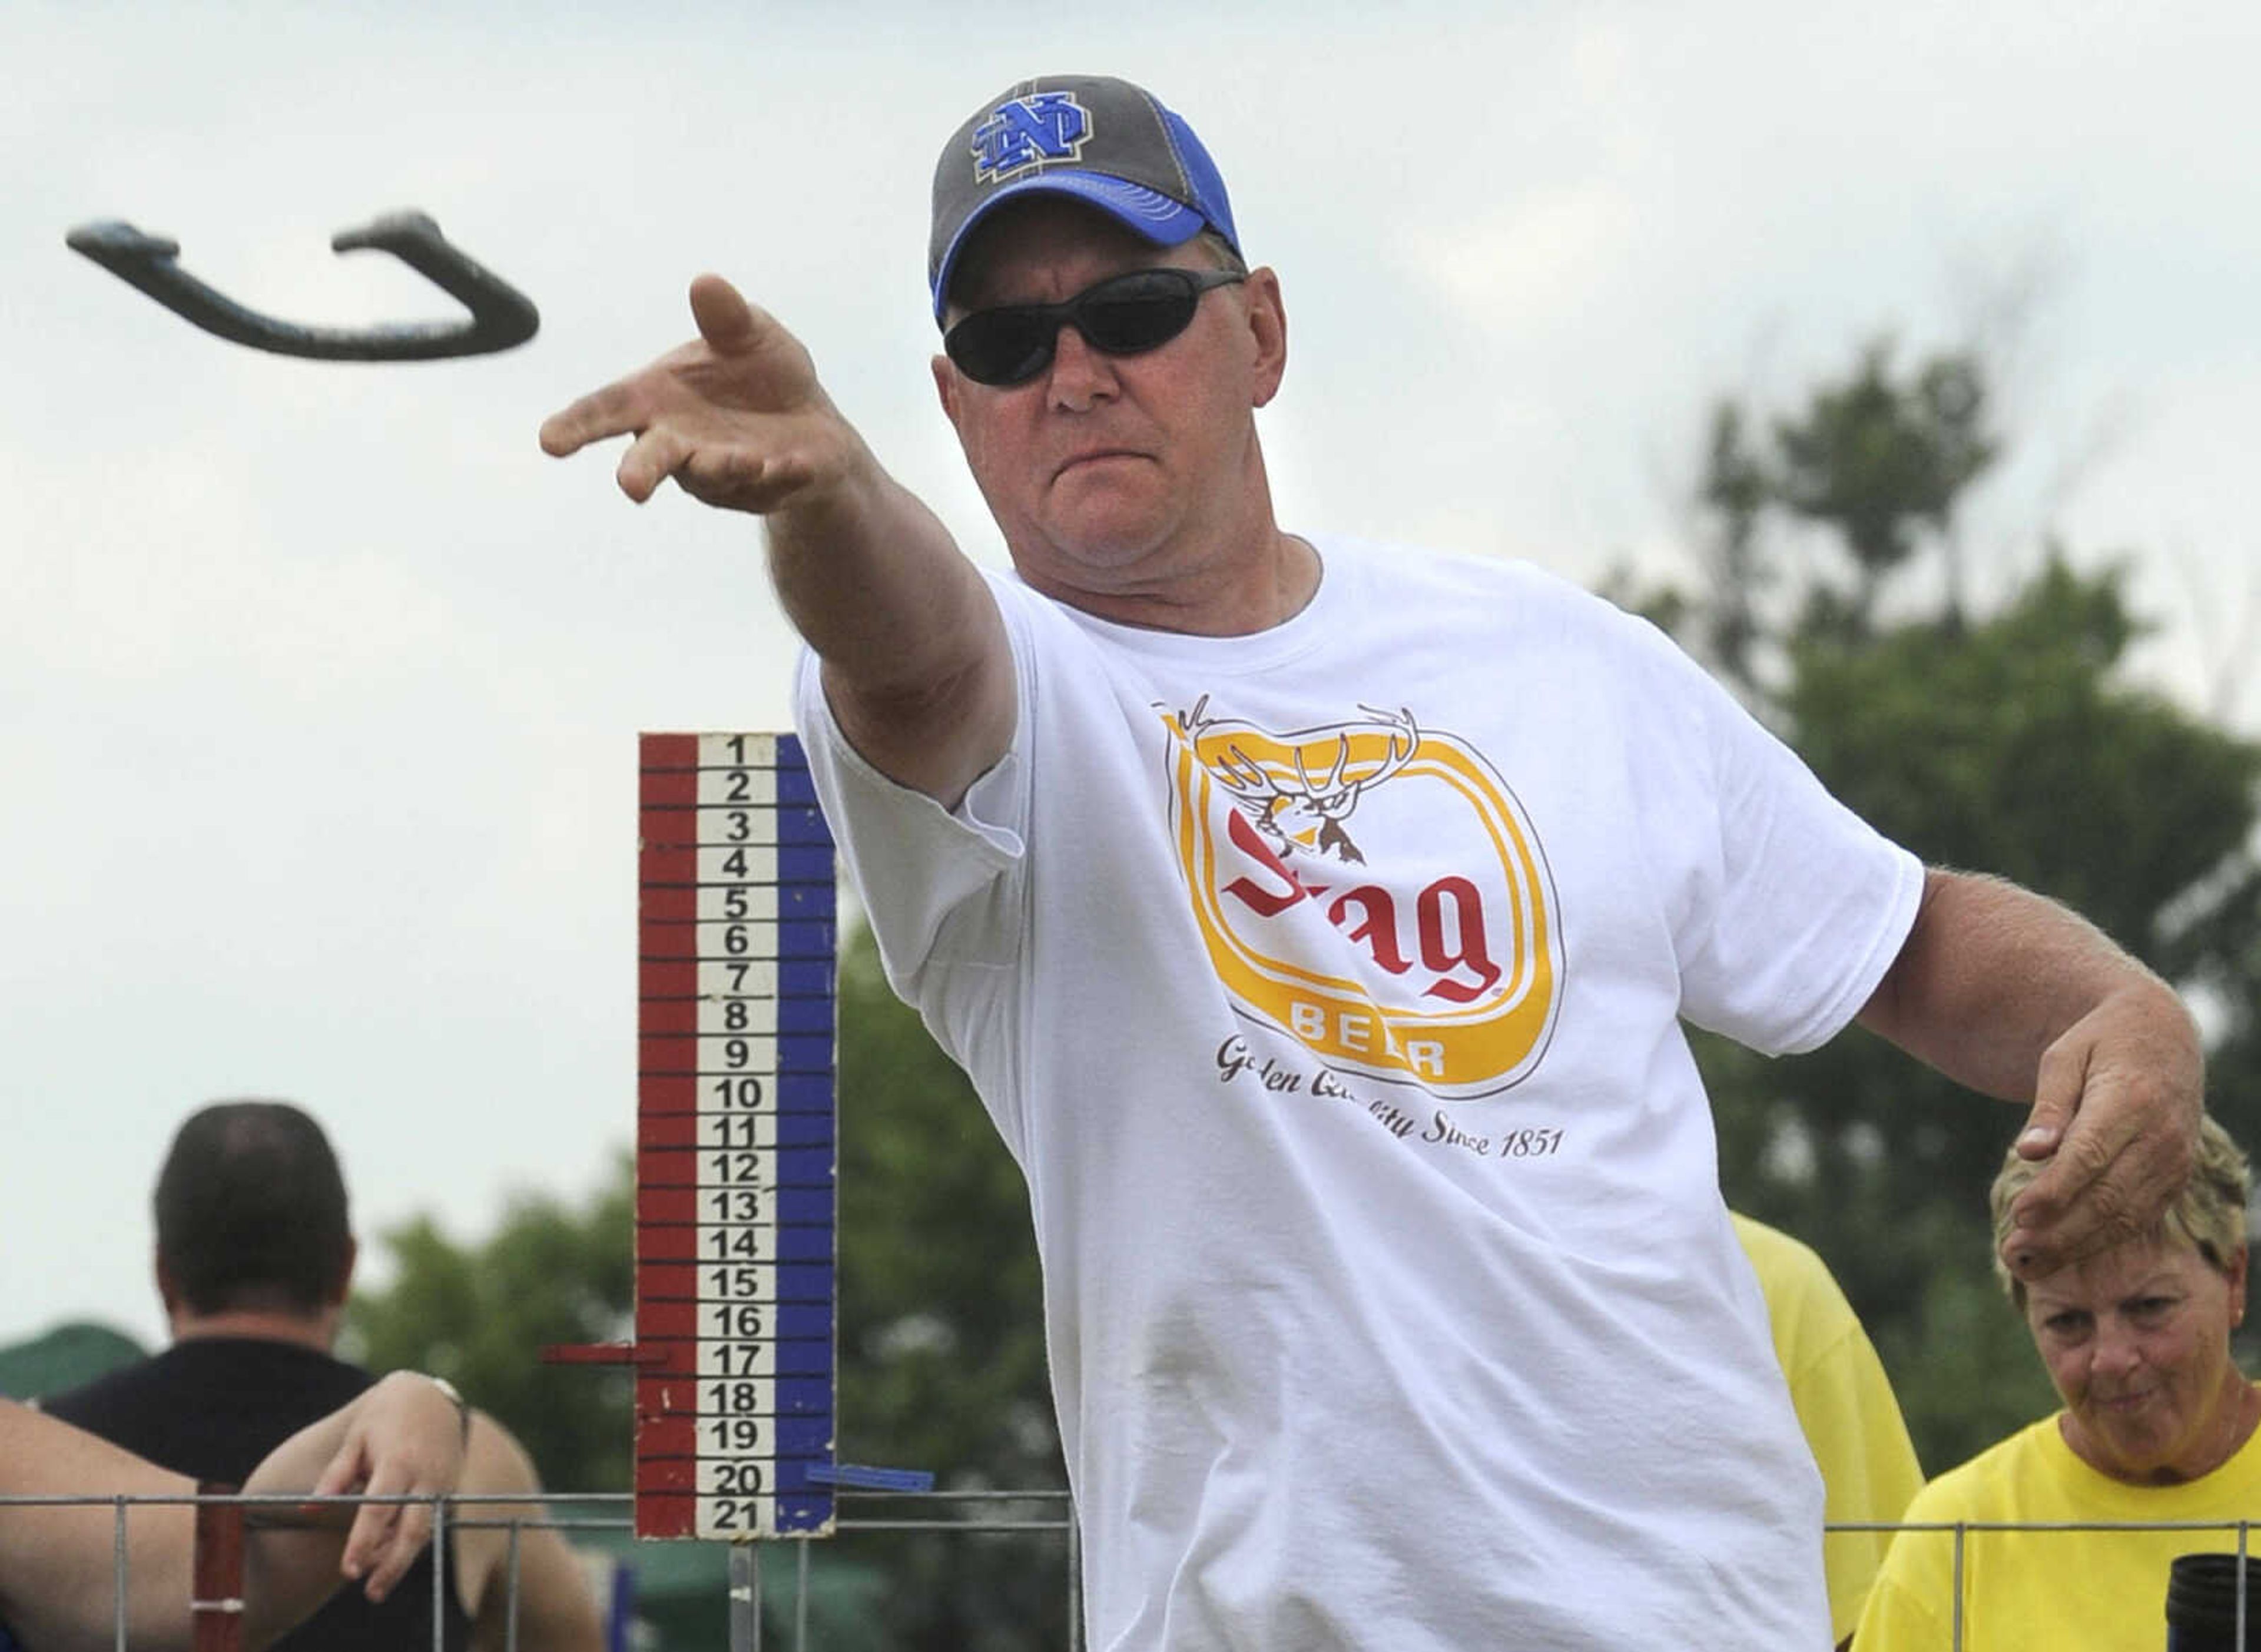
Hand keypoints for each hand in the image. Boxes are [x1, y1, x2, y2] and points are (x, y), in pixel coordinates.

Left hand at [316, 1372, 469, 1601]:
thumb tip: (308, 1509)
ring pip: (425, 1532)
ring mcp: (442, 1484)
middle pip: (412, 1531)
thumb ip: (335, 1476)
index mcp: (399, 1462)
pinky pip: (430, 1522)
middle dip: (392, 1566)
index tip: (349, 1570)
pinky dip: (410, 1542)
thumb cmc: (385, 1417)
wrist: (431, 1397)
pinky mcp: (449, 1489)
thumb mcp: (355, 1439)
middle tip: (372, 1593)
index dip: (363, 1542)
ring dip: (401, 1560)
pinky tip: (390, 1556)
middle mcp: (425, 1477)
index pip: (379, 1510)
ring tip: (377, 1585)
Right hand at [539, 274, 856, 513]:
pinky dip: (781, 475)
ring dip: (724, 469)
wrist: (812, 423)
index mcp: (656, 400)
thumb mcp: (750, 334)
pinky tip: (795, 463)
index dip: (577, 425)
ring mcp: (718, 475)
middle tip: (630, 487)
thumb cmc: (760, 373)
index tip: (548, 442)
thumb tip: (706, 283)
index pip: (607, 410)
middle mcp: (679, 443)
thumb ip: (726, 317)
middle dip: (641, 473)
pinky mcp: (763, 491)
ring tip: (746, 459)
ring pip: (711, 476)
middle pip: (650, 461)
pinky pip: (769, 485)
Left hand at [1999, 983, 2202, 1280]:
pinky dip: (2099, 1241)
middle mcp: (2160, 1136)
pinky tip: (2060, 1254)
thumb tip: (2028, 1152)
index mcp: (2131, 1099)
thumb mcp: (2065, 1056)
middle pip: (2108, 1196)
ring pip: (2125, 1217)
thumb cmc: (2100, 1043)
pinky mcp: (2175, 1179)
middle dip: (2059, 1232)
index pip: (2090, 1156)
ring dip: (2075, 1246)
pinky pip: (2138, 1219)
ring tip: (2027, 1265)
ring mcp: (2174, 1162)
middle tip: (2013, 1253)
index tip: (2018, 1214)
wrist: (2165, 1037)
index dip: (2055, 1191)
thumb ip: (2049, 1105)